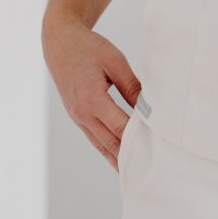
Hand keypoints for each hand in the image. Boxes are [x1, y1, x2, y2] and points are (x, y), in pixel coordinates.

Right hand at [43, 12, 140, 170]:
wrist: (59, 42)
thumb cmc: (89, 47)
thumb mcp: (114, 61)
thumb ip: (131, 85)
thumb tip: (148, 107)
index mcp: (91, 99)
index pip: (120, 127)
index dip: (139, 139)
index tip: (158, 149)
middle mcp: (82, 113)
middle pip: (111, 143)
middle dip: (130, 158)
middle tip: (152, 172)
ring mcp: (77, 117)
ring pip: (101, 146)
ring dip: (118, 160)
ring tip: (137, 176)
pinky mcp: (77, 116)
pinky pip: (94, 139)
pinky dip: (108, 151)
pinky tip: (120, 160)